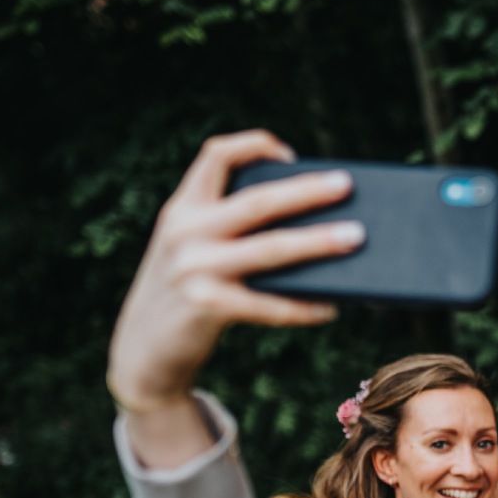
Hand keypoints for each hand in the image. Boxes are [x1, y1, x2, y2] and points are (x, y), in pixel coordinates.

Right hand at [107, 130, 362, 413]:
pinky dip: (304, 307)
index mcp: (182, 208)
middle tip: (347, 185)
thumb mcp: (192, 251)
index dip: (255, 146)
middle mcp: (185, 231)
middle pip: (257, 201)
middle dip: (307, 191)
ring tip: (355, 238)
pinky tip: (331, 308)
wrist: (142, 352)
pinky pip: (269, 305)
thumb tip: (313, 229)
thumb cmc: (185, 296)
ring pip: (270, 248)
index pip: (216, 155)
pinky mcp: (206, 306)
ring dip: (318, 242)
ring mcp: (194, 269)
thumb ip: (229, 232)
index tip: (291, 155)